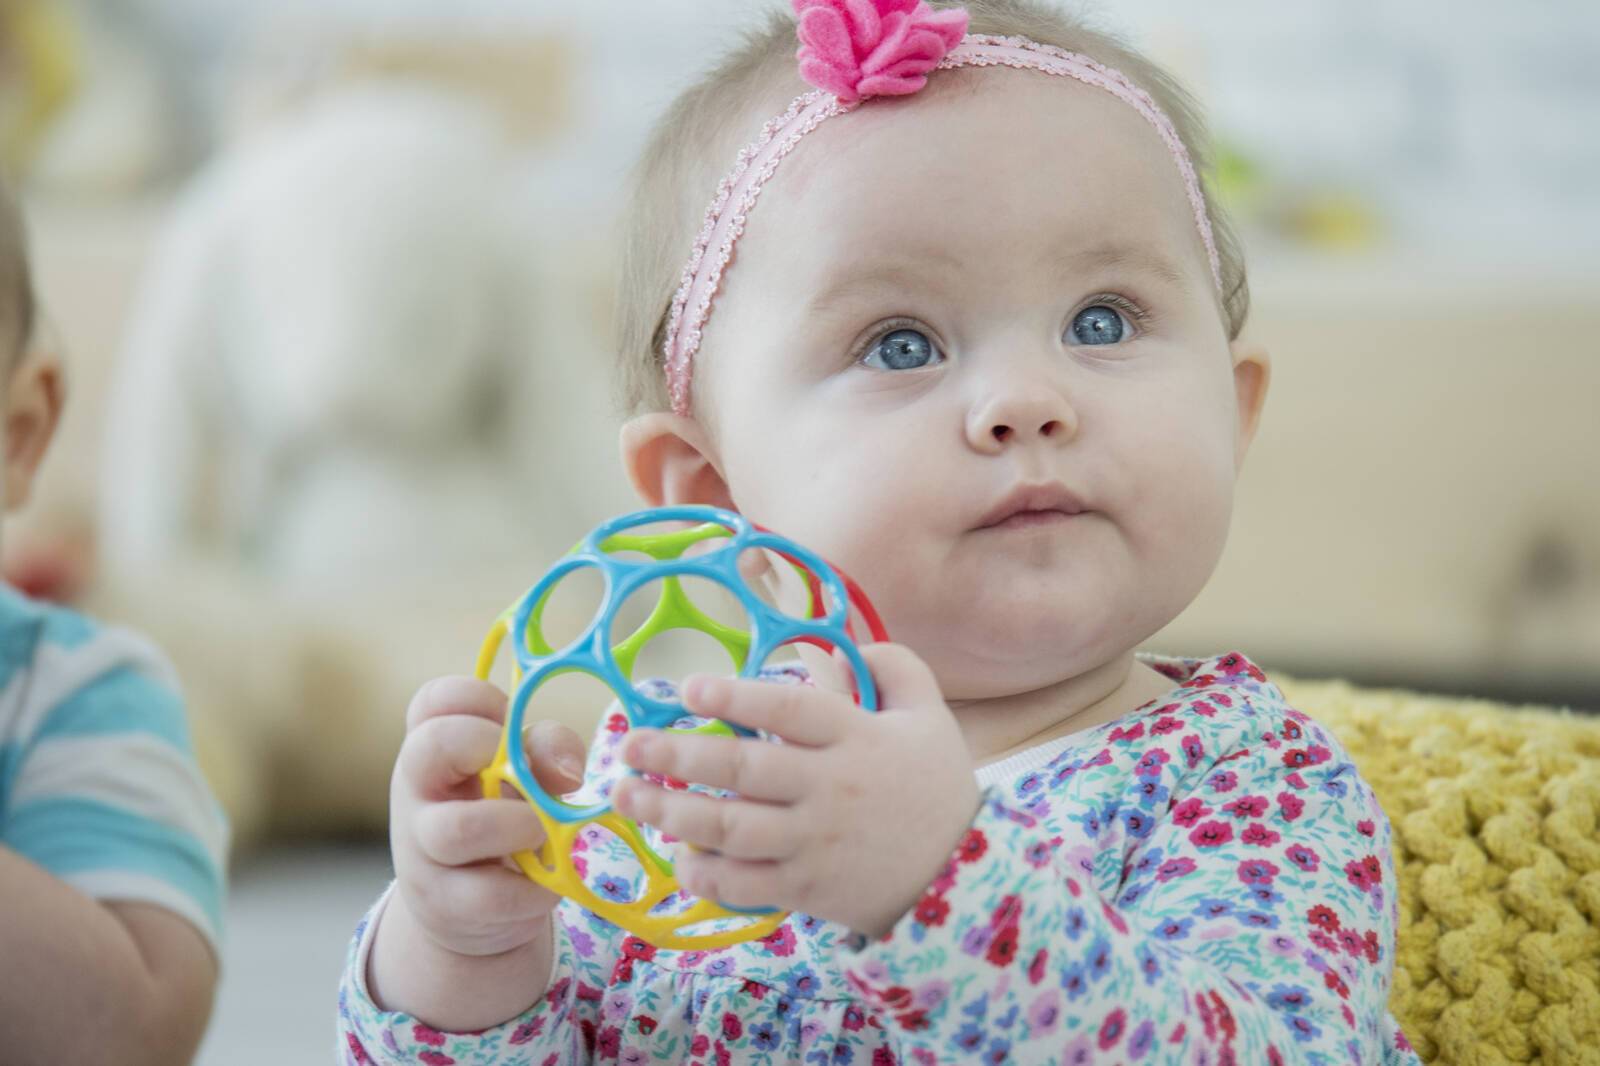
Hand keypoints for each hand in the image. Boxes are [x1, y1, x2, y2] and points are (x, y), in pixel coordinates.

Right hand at [389, 676, 587, 958]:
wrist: (471, 908)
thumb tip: (567, 772)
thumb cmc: (502, 815)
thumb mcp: (524, 772)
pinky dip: (534, 888)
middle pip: (431, 746)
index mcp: (432, 746)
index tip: (512, 722)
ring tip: (547, 831)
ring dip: (521, 826)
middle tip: (529, 774)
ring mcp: (421, 849)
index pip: (435, 700)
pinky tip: (546, 882)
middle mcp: (415, 791)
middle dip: (494, 749)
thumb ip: (547, 750)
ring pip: (459, 828)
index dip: (482, 699)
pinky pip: (490, 894)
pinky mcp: (443, 904)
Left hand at [612, 643, 979, 938]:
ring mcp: (814, 842)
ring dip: (672, 811)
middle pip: (745, 768)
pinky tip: (678, 853)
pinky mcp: (806, 888)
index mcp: (856, 738)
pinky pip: (744, 883)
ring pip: (731, 827)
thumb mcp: (930, 715)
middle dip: (679, 755)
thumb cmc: (935, 788)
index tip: (690, 686)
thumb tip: (849, 641)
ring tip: (628, 796)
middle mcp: (829, 788)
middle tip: (630, 745)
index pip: (790, 711)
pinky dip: (705, 871)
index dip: (737, 696)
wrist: (963, 876)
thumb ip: (894, 667)